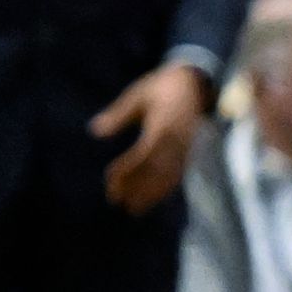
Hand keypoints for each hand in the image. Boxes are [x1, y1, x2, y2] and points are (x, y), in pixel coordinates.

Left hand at [91, 61, 209, 212]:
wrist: (197, 82)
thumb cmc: (162, 87)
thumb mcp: (138, 95)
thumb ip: (118, 114)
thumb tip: (94, 131)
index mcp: (162, 125)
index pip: (142, 154)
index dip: (127, 170)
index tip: (109, 181)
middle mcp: (177, 140)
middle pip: (155, 170)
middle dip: (136, 187)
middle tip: (116, 201)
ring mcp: (186, 147)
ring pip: (168, 176)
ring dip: (151, 194)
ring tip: (133, 209)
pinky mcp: (191, 151)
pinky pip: (179, 174)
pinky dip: (165, 188)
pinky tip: (152, 199)